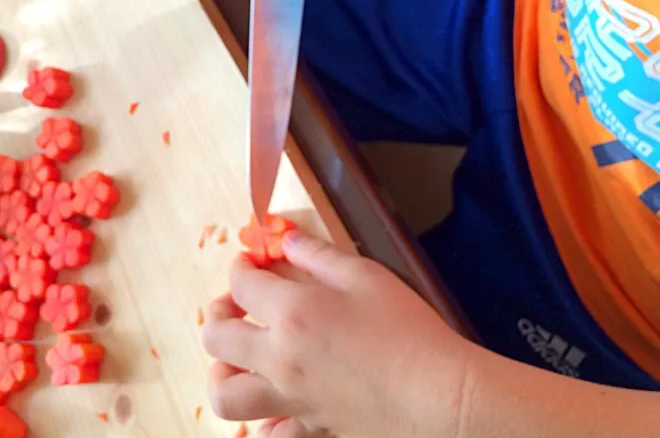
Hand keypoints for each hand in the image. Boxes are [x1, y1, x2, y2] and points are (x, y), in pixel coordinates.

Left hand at [202, 231, 475, 437]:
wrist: (442, 398)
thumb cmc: (411, 334)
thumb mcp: (367, 277)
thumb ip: (320, 255)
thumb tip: (289, 241)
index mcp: (293, 313)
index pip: (241, 284)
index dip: (240, 268)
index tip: (249, 264)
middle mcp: (281, 359)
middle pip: (216, 337)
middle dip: (217, 313)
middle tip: (233, 307)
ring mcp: (292, 400)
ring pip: (226, 395)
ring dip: (222, 373)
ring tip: (238, 360)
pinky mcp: (311, 430)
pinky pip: (268, 432)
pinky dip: (263, 420)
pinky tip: (275, 404)